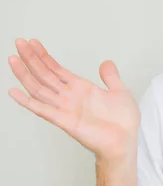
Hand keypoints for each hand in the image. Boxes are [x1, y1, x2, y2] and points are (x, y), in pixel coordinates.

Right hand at [8, 38, 139, 162]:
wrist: (125, 142)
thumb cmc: (123, 122)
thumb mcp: (120, 92)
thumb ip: (111, 78)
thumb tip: (106, 63)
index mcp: (81, 89)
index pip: (57, 70)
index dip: (44, 57)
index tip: (32, 43)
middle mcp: (70, 98)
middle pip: (45, 75)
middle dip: (31, 59)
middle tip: (18, 43)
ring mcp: (66, 109)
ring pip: (40, 89)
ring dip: (25, 75)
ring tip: (13, 60)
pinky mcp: (66, 121)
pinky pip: (43, 110)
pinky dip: (28, 102)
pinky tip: (14, 91)